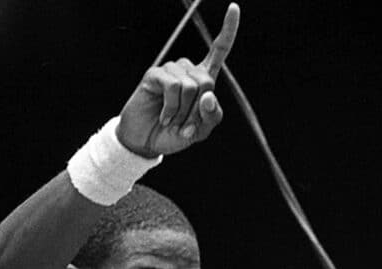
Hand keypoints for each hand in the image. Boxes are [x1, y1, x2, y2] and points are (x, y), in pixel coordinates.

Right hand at [117, 3, 239, 156]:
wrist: (147, 142)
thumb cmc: (175, 134)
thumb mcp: (201, 131)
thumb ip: (211, 116)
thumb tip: (208, 95)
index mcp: (203, 79)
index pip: (219, 50)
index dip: (228, 30)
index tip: (234, 7)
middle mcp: (187, 70)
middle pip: (207, 80)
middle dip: (199, 108)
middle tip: (187, 123)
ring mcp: (170, 71)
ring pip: (190, 85)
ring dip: (184, 111)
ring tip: (174, 120)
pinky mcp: (154, 75)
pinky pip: (173, 86)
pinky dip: (172, 107)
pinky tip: (165, 116)